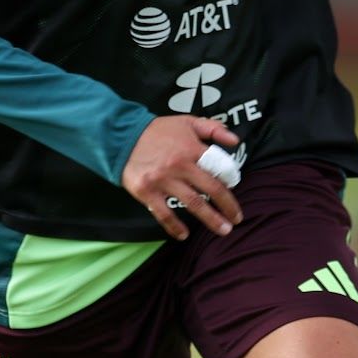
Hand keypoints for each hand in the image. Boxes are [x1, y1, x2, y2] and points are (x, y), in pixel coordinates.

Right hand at [120, 116, 243, 239]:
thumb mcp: (187, 122)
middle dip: (227, 206)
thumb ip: (213, 129)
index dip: (231, 180)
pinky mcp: (146, 192)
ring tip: (224, 231)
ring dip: (210, 219)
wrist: (121, 136)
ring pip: (193, 203)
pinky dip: (175, 227)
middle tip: (237, 219)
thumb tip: (235, 141)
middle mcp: (180, 166)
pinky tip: (184, 235)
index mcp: (192, 149)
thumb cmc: (158, 131)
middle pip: (211, 189)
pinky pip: (163, 214)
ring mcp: (163, 181)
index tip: (235, 189)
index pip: (219, 167)